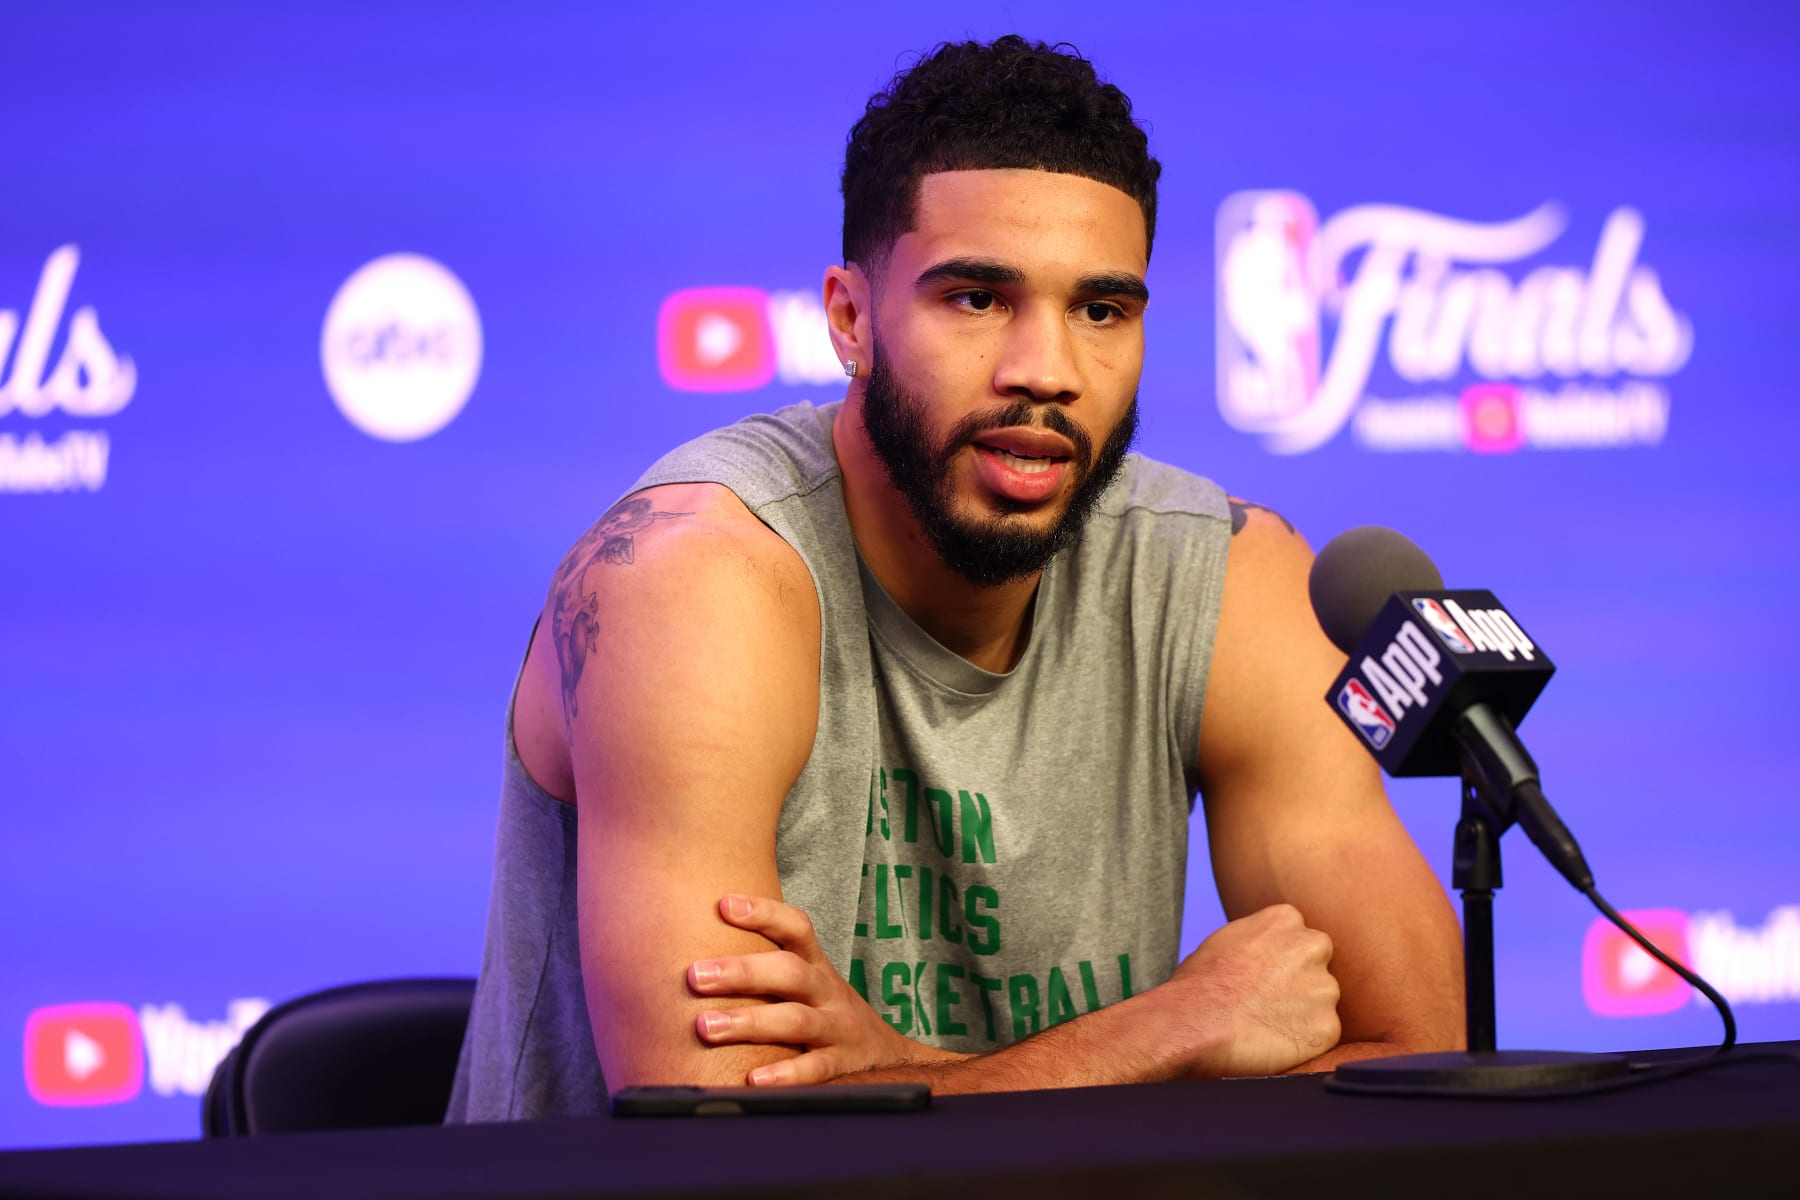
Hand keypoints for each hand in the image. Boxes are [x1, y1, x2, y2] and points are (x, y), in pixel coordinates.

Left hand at [687, 894, 946, 1085]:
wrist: (890, 1058)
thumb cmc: (825, 1014)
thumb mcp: (805, 985)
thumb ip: (763, 971)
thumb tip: (691, 958)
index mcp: (815, 967)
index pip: (796, 928)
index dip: (764, 913)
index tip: (723, 905)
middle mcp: (827, 992)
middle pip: (789, 972)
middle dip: (741, 971)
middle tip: (694, 976)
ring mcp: (837, 1029)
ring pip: (796, 1020)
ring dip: (749, 1022)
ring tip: (706, 1027)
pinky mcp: (842, 1067)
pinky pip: (814, 1069)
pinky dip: (785, 1074)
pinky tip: (753, 1079)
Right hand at [1168, 903, 1341, 1076]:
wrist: (1196, 1021)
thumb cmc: (1200, 983)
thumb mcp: (1229, 937)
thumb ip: (1261, 938)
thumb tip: (1268, 949)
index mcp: (1286, 918)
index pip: (1298, 937)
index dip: (1281, 961)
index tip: (1263, 976)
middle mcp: (1313, 946)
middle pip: (1316, 966)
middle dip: (1300, 982)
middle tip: (1267, 1001)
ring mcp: (1324, 987)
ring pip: (1321, 1001)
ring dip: (1302, 1013)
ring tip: (1264, 1023)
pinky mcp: (1327, 1026)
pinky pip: (1322, 1033)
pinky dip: (1303, 1040)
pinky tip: (1273, 1040)